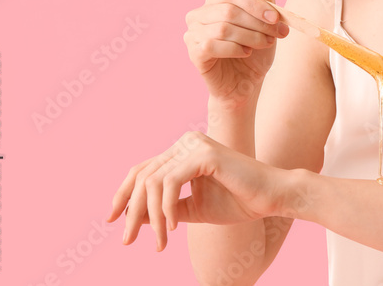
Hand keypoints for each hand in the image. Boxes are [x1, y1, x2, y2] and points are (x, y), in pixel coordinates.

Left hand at [107, 131, 297, 250]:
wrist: (271, 198)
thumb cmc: (238, 202)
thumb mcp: (193, 209)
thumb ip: (166, 208)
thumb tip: (133, 216)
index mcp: (184, 150)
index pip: (143, 169)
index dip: (123, 195)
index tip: (112, 221)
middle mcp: (186, 142)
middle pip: (142, 176)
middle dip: (131, 211)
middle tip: (128, 240)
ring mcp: (195, 145)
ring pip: (153, 182)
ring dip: (152, 216)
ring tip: (160, 241)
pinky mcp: (204, 155)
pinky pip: (170, 184)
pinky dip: (167, 208)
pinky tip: (174, 227)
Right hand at [183, 0, 289, 108]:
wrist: (245, 83)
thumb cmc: (254, 52)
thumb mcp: (266, 27)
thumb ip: (265, 6)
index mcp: (215, 1)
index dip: (255, 3)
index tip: (275, 18)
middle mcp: (199, 14)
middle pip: (229, 11)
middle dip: (257, 23)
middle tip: (276, 33)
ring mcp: (193, 33)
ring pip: (223, 29)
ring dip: (250, 37)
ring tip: (264, 44)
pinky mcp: (194, 53)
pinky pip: (212, 46)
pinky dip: (235, 49)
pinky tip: (246, 53)